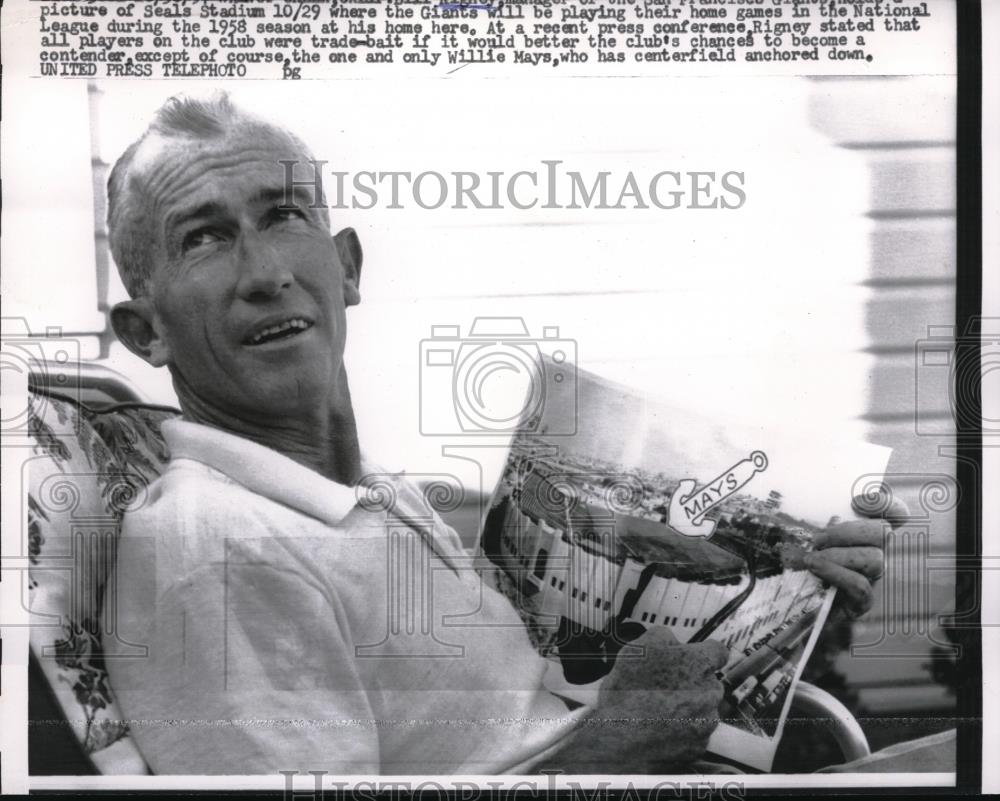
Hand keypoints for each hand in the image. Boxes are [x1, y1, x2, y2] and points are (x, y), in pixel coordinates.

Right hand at [546, 628, 728, 772]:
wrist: (621, 738)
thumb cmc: (628, 691)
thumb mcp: (638, 647)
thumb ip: (663, 636)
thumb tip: (670, 639)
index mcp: (699, 664)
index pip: (718, 651)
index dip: (704, 652)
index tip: (693, 657)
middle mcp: (710, 693)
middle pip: (709, 682)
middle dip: (692, 682)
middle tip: (665, 686)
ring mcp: (706, 722)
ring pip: (702, 709)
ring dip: (687, 707)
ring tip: (658, 709)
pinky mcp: (698, 747)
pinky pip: (694, 734)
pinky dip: (681, 731)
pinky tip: (659, 727)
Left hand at [804, 493, 907, 618]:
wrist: (792, 611)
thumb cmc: (799, 569)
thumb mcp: (806, 540)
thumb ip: (817, 522)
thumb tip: (826, 510)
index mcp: (865, 537)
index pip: (895, 515)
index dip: (885, 504)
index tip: (856, 502)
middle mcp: (876, 556)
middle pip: (883, 533)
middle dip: (849, 531)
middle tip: (818, 539)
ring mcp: (873, 581)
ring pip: (875, 559)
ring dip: (838, 555)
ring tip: (811, 558)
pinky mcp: (862, 605)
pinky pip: (860, 586)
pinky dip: (836, 573)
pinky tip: (815, 569)